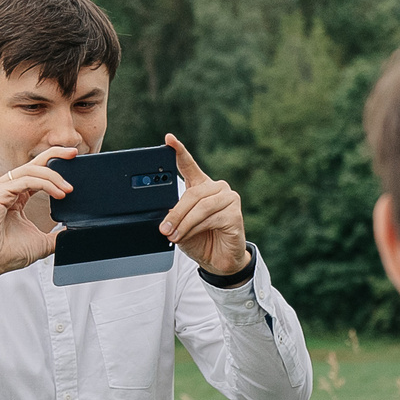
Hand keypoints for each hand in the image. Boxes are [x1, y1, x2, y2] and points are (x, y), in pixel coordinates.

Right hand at [0, 153, 73, 306]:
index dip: (55, 164)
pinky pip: (25, 181)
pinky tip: (58, 194)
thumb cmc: (6, 253)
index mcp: (15, 195)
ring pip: (31, 171)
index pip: (36, 172)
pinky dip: (45, 184)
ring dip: (53, 177)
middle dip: (55, 155)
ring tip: (68, 190)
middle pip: (33, 163)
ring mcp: (0, 189)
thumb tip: (74, 232)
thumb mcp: (41, 242)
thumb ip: (57, 234)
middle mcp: (6, 188)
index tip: (74, 161)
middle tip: (74, 154)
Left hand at [163, 137, 249, 278]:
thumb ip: (175, 217)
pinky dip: (195, 228)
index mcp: (201, 187)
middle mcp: (217, 188)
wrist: (218, 261)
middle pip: (192, 193)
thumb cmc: (201, 240)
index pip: (189, 166)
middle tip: (164, 228)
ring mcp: (228, 199)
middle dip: (175, 213)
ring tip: (174, 235)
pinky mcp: (235, 213)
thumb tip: (166, 219)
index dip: (179, 151)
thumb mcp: (181, 226)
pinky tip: (189, 236)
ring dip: (184, 223)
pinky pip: (210, 218)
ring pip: (200, 206)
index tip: (169, 139)